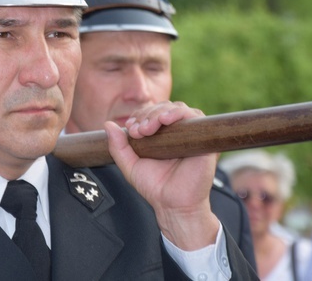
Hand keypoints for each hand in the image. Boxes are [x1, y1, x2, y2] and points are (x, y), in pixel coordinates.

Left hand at [104, 101, 220, 250]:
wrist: (173, 205)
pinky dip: (178, 113)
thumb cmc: (155, 187)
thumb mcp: (130, 165)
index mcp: (162, 135)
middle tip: (139, 130)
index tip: (130, 129)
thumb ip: (118, 146)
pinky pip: (194, 116)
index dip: (139, 115)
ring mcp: (191, 133)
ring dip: (159, 113)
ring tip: (148, 127)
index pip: (151, 113)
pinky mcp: (203, 138)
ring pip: (177, 108)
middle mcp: (177, 132)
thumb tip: (108, 124)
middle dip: (147, 114)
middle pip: (163, 107)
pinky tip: (165, 120)